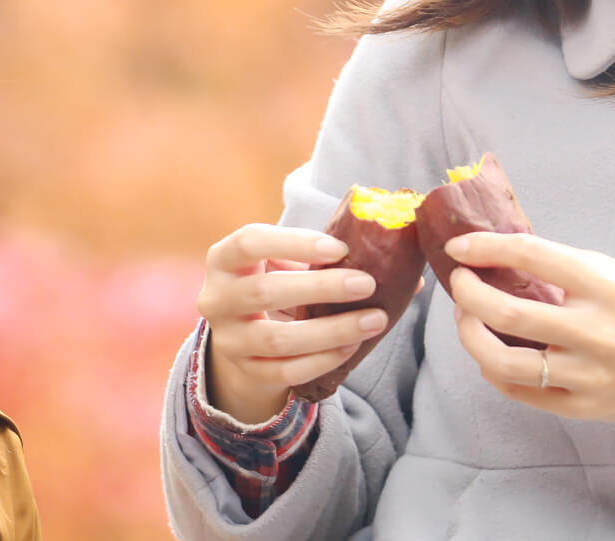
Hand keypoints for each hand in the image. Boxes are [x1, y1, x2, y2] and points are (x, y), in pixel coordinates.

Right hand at [196, 223, 389, 423]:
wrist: (241, 329)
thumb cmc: (272, 280)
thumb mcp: (283, 260)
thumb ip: (326, 255)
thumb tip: (399, 260)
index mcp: (223, 258)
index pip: (250, 243)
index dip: (294, 244)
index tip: (339, 248)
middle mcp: (215, 298)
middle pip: (264, 292)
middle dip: (320, 288)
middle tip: (366, 284)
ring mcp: (227, 339)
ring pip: (277, 339)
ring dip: (330, 330)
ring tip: (373, 319)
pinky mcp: (245, 371)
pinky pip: (284, 372)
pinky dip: (321, 360)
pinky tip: (351, 347)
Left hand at [445, 232, 614, 434]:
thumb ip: (567, 266)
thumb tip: (506, 252)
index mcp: (605, 287)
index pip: (531, 255)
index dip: (485, 247)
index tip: (460, 246)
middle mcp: (593, 332)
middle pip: (506, 311)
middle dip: (466, 292)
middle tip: (460, 281)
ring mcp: (586, 375)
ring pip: (503, 360)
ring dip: (470, 334)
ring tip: (467, 318)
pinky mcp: (582, 408)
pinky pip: (520, 391)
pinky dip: (494, 369)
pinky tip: (490, 353)